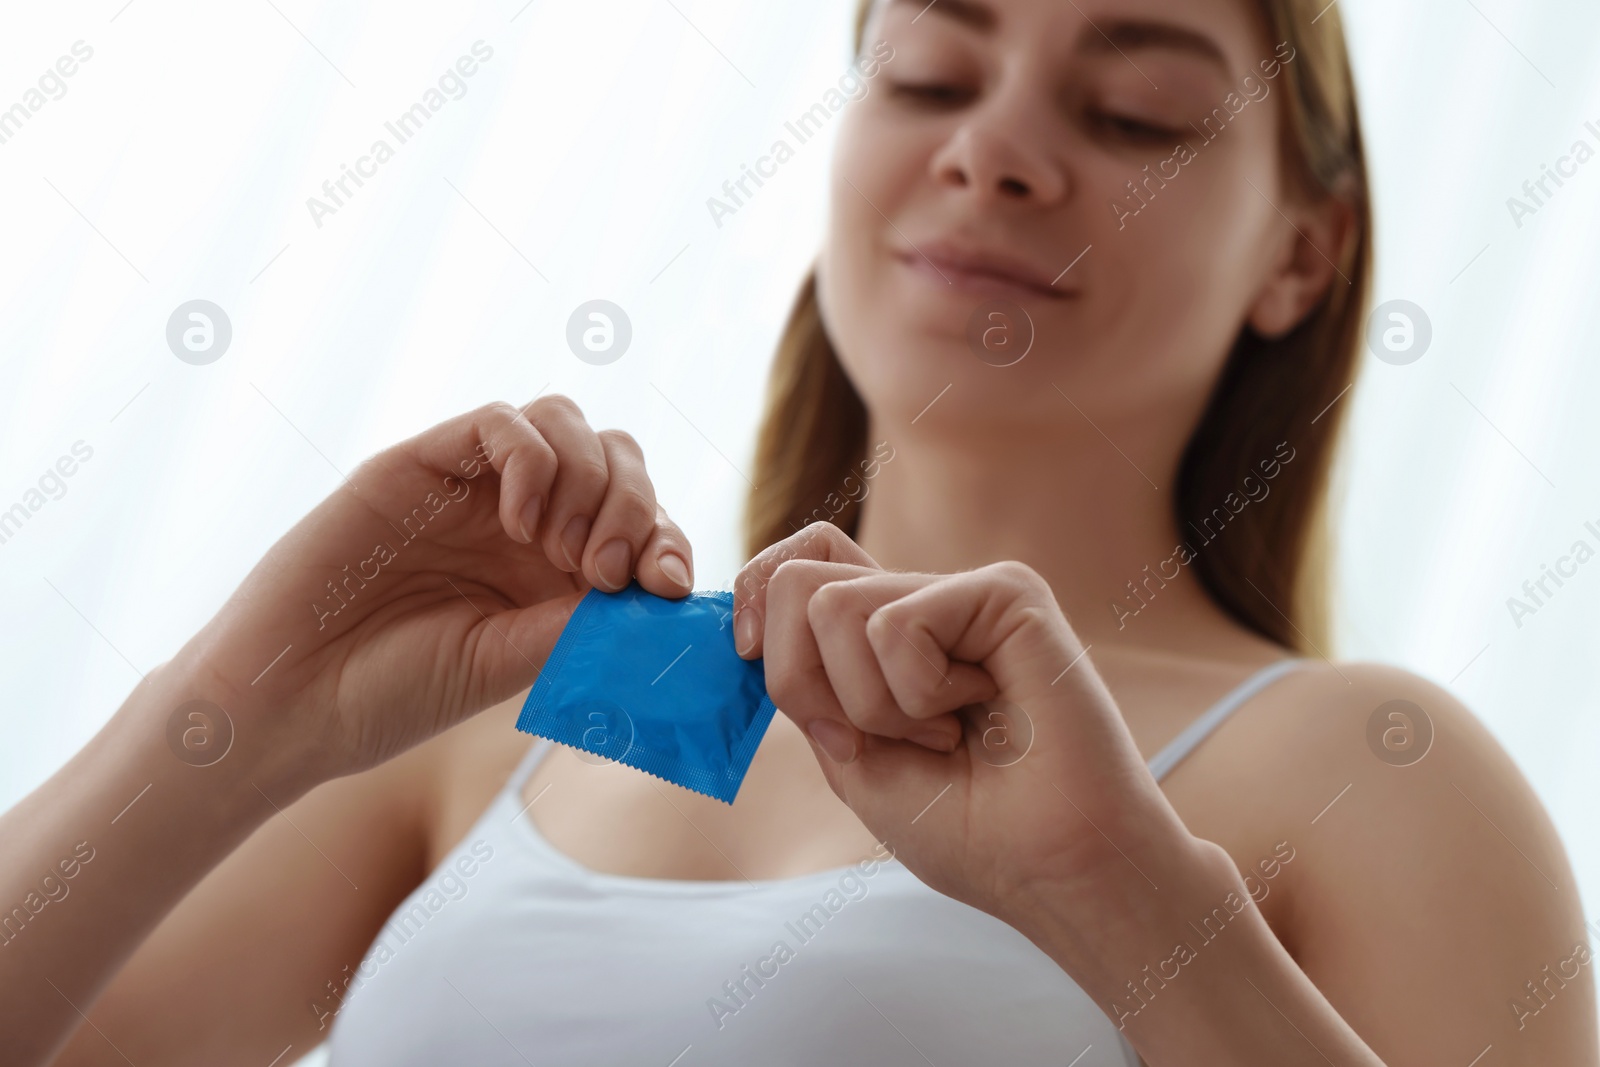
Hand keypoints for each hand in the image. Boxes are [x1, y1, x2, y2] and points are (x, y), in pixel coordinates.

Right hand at [172, 397, 693, 790]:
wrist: (289, 702)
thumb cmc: (394, 694)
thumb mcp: (509, 663)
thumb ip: (580, 619)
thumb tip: (657, 586)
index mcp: (554, 573)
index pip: (639, 522)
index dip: (667, 541)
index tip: (667, 585)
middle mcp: (522, 521)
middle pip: (617, 459)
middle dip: (634, 506)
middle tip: (605, 571)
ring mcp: (472, 488)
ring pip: (567, 424)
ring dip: (589, 479)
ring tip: (561, 550)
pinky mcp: (422, 462)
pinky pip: (502, 422)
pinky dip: (533, 458)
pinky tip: (521, 522)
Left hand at [734, 524, 1197, 926]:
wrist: (1055, 869)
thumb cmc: (971, 829)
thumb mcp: (852, 758)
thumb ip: (804, 686)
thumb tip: (749, 625)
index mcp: (885, 636)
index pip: (797, 561)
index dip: (752, 596)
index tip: (747, 656)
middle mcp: (922, 601)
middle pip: (795, 579)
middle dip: (803, 680)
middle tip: (878, 737)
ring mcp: (963, 591)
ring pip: (832, 605)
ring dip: (872, 704)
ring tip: (944, 734)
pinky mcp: (1005, 591)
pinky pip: (897, 623)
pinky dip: (919, 694)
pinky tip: (983, 712)